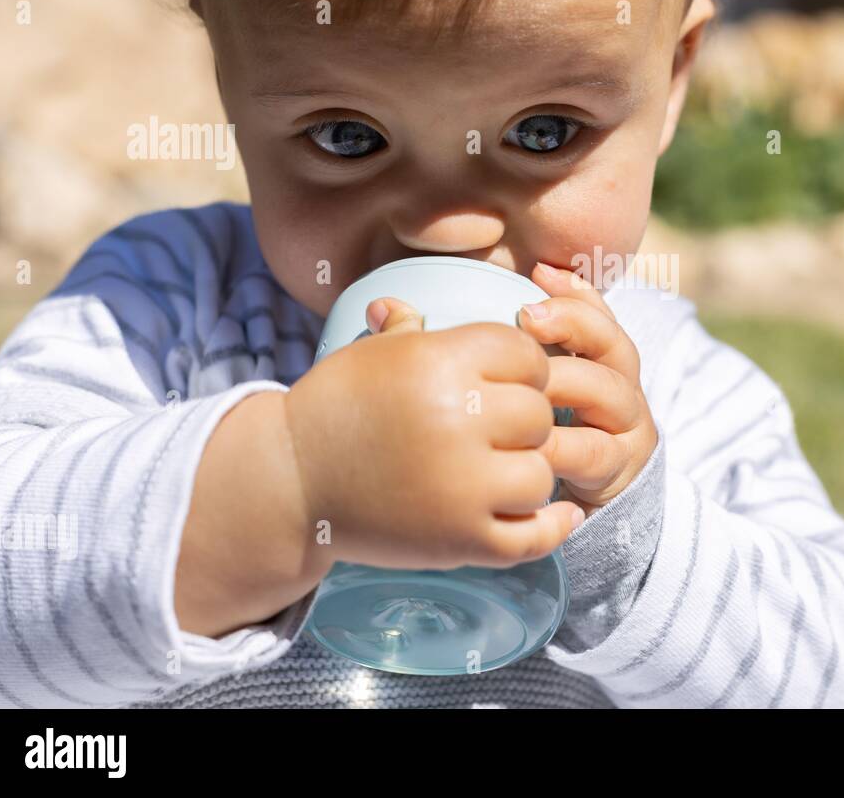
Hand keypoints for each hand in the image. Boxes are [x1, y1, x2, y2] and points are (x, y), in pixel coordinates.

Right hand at [282, 297, 584, 571]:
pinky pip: (533, 536)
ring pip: (541, 475)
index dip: (523, 370)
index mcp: (441, 363)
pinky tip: (556, 513)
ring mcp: (462, 486)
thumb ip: (406, 328)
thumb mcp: (370, 356)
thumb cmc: (334, 410)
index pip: (527, 357)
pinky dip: (551, 527)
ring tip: (501, 473)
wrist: (287, 484)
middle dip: (525, 423)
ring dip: (527, 475)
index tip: (506, 384)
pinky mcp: (461, 540)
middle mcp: (458, 419)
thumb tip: (403, 304)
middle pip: (539, 416)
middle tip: (497, 433)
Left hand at [517, 262, 657, 516]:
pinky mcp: (620, 472)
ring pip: (608, 393)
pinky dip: (558, 445)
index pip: (600, 315)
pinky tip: (525, 441)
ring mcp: (628, 430)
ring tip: (523, 379)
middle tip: (526, 317)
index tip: (538, 272)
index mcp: (606, 364)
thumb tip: (463, 302)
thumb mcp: (541, 393)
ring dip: (564, 381)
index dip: (575, 291)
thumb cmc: (551, 439)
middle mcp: (624, 390)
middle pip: (614, 345)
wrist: (586, 510)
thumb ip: (521, 352)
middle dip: (572, 324)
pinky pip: (592, 452)